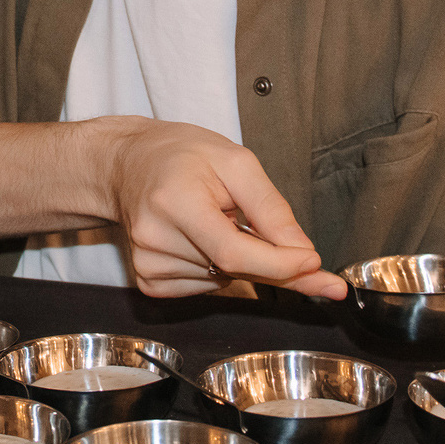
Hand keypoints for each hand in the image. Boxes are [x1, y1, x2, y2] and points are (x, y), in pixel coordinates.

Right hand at [96, 118, 347, 299]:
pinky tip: (202, 241)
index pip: (234, 253)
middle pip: (234, 270)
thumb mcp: (236, 162)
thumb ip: (271, 208)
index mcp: (175, 202)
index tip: (315, 264)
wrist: (129, 163)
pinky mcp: (147, 280)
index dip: (281, 264)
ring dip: (237, 261)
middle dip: (275, 266)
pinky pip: (204, 288)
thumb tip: (302, 252)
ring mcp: (147, 263)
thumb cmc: (182, 155)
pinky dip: (216, 270)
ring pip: (223, 281)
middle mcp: (154, 237)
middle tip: (306, 259)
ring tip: (215, 221)